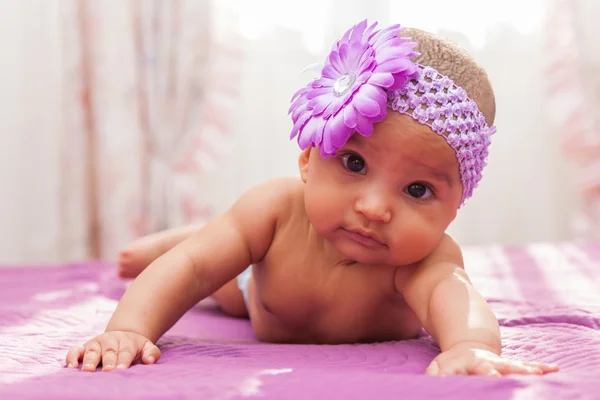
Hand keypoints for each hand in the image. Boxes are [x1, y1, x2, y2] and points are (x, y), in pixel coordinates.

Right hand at [65, 331, 160, 371]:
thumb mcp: (146, 347)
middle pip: (108, 351)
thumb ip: (151, 352)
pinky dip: (71, 356)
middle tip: (108, 371)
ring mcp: (95, 343)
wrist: (122, 336)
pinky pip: (75, 350)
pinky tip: (71, 366)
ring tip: (87, 370)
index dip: (123, 360)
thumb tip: (150, 359)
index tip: (122, 369)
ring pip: (91, 350)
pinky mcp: (83, 347)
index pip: (125, 351)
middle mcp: (109, 340)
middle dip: (108, 360)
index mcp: (126, 341)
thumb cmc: (135, 348)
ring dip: (89, 360)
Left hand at [426, 343, 558, 376]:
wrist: (468, 346)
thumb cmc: (452, 363)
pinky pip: (525, 365)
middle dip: (493, 373)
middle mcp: (481, 362)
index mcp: (462, 364)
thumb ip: (434, 375)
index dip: (460, 376)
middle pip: (488, 368)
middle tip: (496, 376)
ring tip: (537, 373)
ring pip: (510, 365)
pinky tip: (553, 369)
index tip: (471, 378)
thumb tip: (435, 383)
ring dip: (522, 370)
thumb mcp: (437, 368)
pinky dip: (539, 367)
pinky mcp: (509, 365)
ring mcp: (497, 363)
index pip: (461, 372)